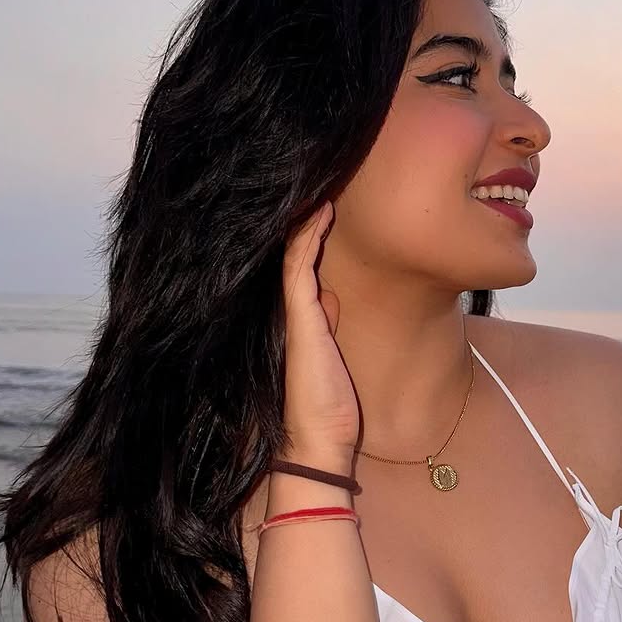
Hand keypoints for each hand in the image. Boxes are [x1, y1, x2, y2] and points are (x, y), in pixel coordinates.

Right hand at [280, 201, 358, 463]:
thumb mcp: (331, 356)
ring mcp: (293, 312)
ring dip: (305, 218)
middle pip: (291, 252)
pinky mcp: (300, 316)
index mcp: (297, 318)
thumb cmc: (327, 406)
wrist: (318, 440)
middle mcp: (290, 311)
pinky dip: (309, 236)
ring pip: (294, 252)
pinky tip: (320, 211)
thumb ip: (326, 325)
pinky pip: (300, 265)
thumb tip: (330, 298)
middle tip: (313, 181)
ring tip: (317, 184)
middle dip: (300, 218)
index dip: (306, 232)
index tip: (318, 201)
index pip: (298, 264)